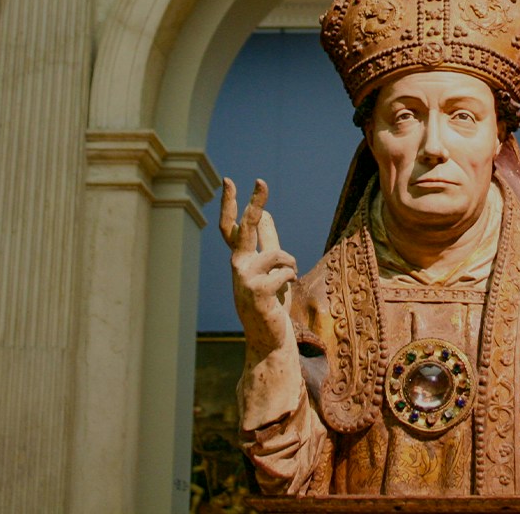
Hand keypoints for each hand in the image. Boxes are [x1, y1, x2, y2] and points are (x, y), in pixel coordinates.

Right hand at [220, 177, 295, 356]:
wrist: (270, 338)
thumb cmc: (271, 302)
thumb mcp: (271, 267)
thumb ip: (267, 240)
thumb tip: (264, 212)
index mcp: (241, 258)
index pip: (232, 227)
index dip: (231, 204)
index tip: (229, 181)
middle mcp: (238, 265)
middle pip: (247, 228)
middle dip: (255, 203)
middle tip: (261, 181)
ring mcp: (244, 279)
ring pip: (278, 254)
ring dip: (290, 265)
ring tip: (288, 280)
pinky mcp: (255, 291)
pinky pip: (284, 272)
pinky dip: (290, 279)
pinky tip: (284, 293)